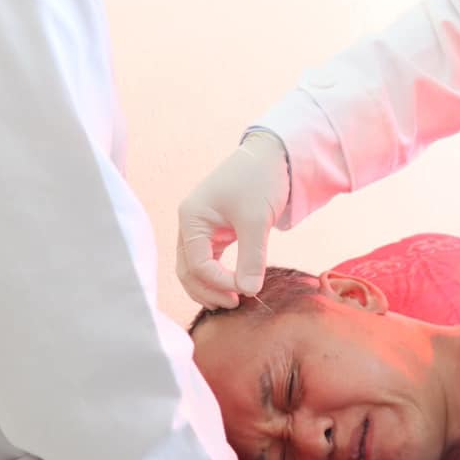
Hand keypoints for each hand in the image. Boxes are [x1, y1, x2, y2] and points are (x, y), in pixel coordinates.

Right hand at [178, 132, 290, 307]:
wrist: (272, 155)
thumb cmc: (260, 180)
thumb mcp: (256, 220)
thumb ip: (252, 257)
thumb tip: (250, 292)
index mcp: (191, 218)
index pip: (196, 263)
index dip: (218, 282)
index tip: (244, 292)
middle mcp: (189, 224)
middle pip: (187, 270)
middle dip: (208, 290)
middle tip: (236, 304)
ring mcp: (200, 228)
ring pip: (195, 269)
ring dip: (210, 287)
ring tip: (234, 301)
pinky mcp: (215, 232)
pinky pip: (208, 261)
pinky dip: (218, 276)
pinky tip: (235, 288)